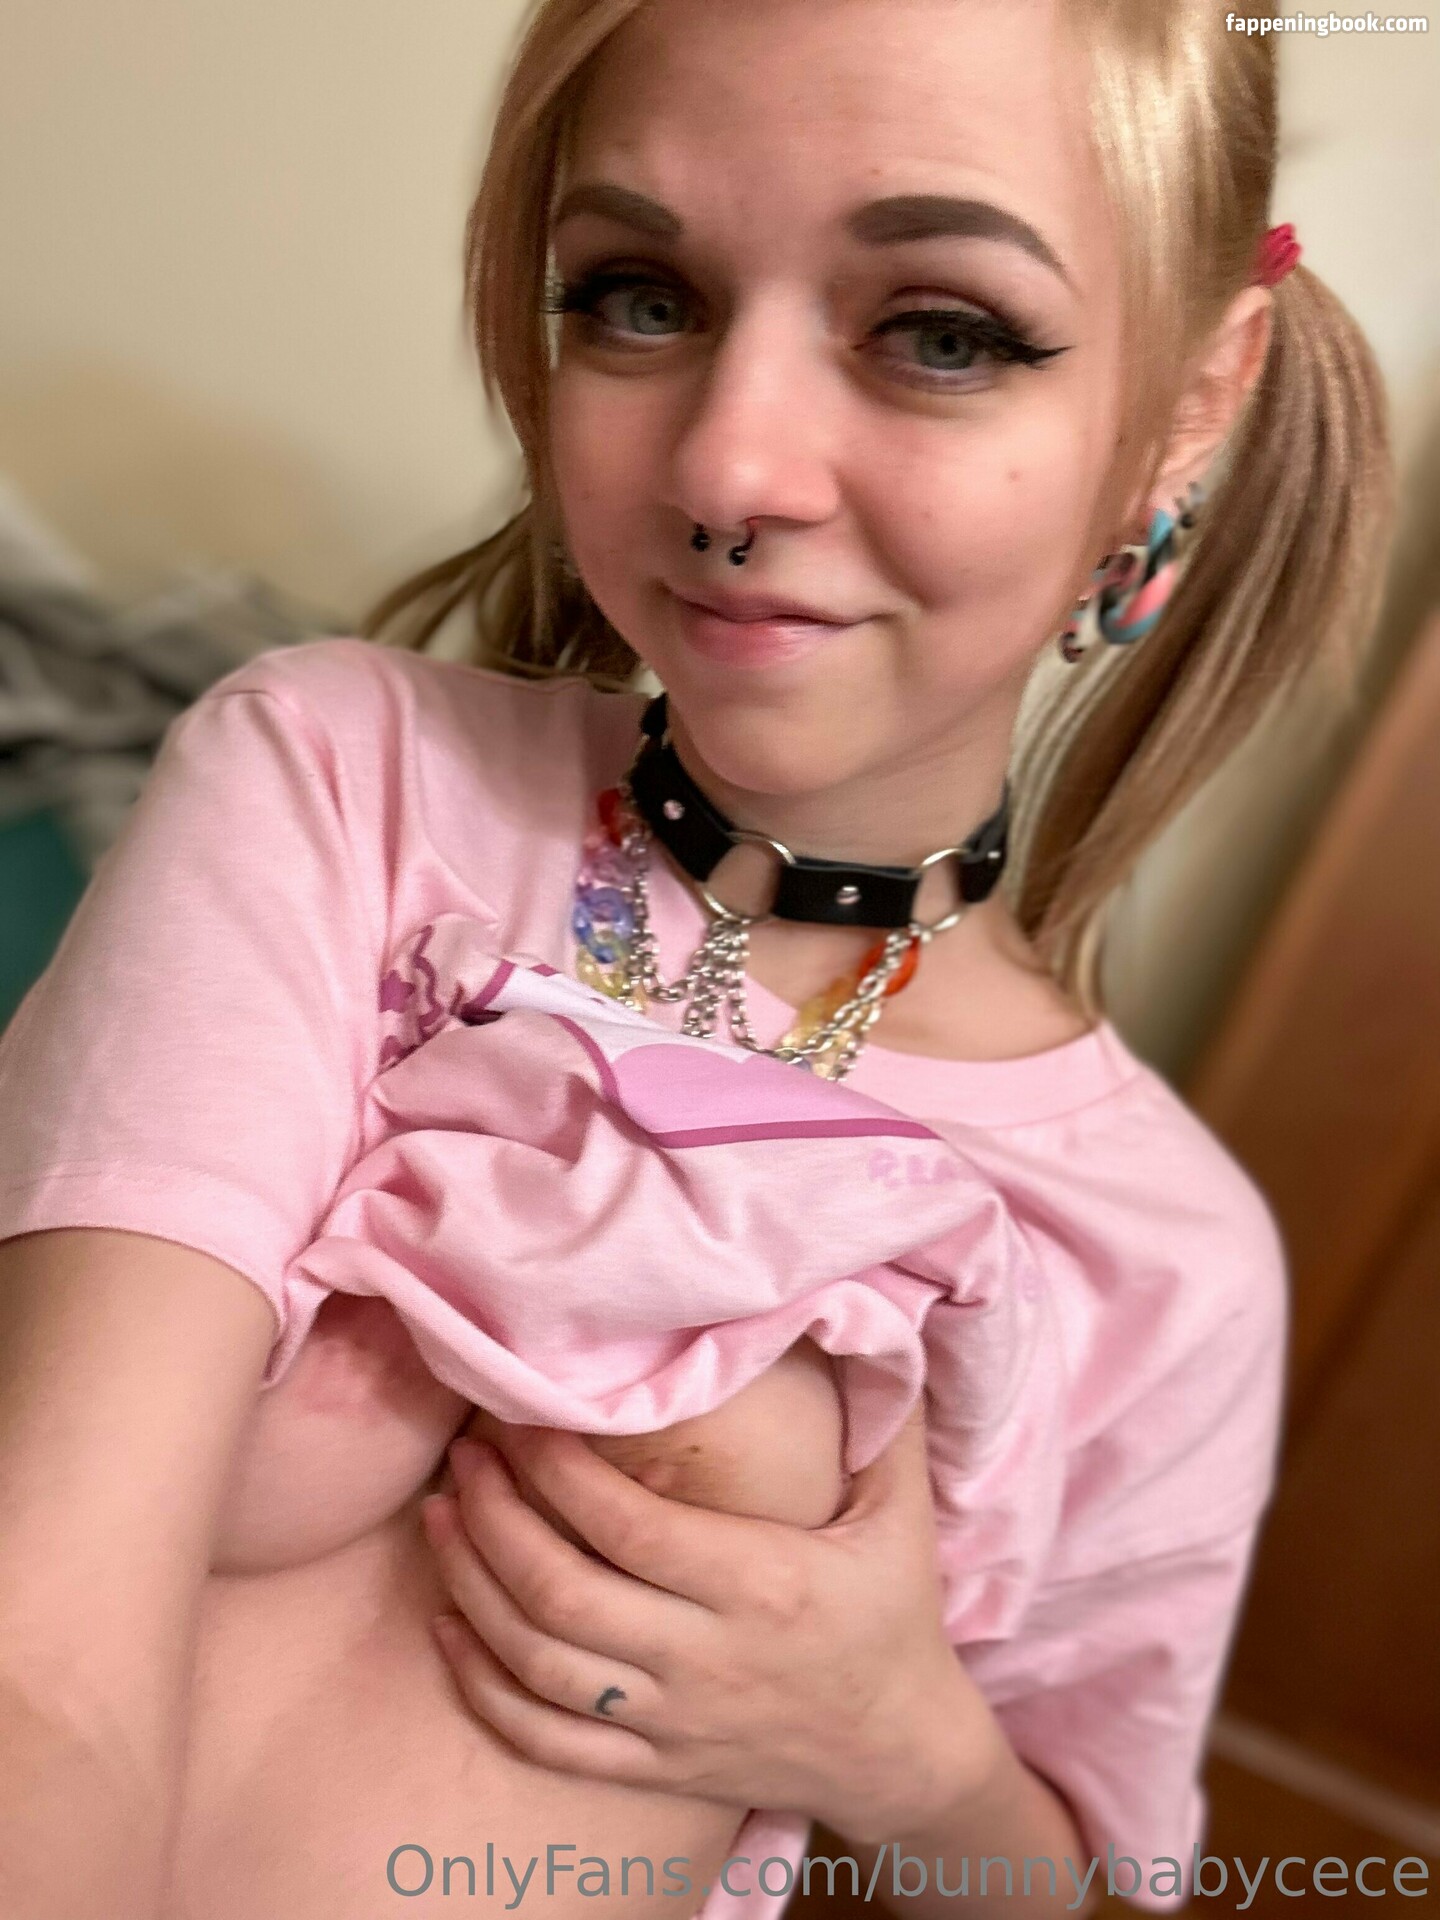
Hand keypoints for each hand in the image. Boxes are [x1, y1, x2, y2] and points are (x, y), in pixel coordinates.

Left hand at [420, 1406, 1006, 1842]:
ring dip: (471, 1589)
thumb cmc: (896, 1614)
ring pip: (539, 1664)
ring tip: (438, 1518)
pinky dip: (483, 1687)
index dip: (560, 1472)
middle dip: (495, 1519)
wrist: (901, 1752)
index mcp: (761, 1584)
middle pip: (564, 1593)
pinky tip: (448, 1628)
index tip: (521, 1419)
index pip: (630, 1527)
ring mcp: (672, 1722)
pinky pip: (545, 1740)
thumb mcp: (902, 1513)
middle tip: (463, 1458)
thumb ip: (880, 1417)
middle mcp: (706, 1658)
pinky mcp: (653, 1768)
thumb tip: (863, 1319)